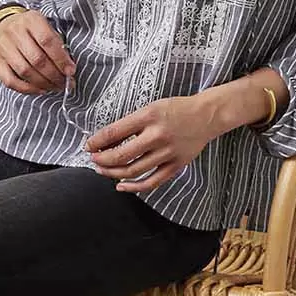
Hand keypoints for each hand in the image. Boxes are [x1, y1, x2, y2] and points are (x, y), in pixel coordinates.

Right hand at [0, 9, 75, 93]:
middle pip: (37, 59)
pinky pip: (10, 81)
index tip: (70, 71)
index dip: (61, 59)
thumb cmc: (29, 29)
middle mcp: (14, 32)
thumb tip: (68, 68)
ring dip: (43, 83)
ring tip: (54, 86)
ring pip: (25, 71)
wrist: (2, 25)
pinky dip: (27, 89)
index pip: (48, 41)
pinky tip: (40, 89)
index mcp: (31, 20)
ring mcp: (3, 47)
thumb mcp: (45, 27)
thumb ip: (57, 45)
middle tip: (64, 83)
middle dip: (54, 75)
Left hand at [83, 94, 213, 193]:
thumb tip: (106, 139)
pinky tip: (121, 186)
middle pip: (121, 155)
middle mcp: (157, 135)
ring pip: (133, 170)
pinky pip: (151, 182)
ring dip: (113, 173)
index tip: (88, 146)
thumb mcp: (150, 108)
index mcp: (148, 116)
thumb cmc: (176, 109)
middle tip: (93, 160)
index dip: (97, 141)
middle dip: (102, 160)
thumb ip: (131, 123)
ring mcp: (167, 153)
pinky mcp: (176, 165)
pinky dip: (134, 187)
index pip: (114, 132)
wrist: (206, 115)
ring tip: (102, 170)